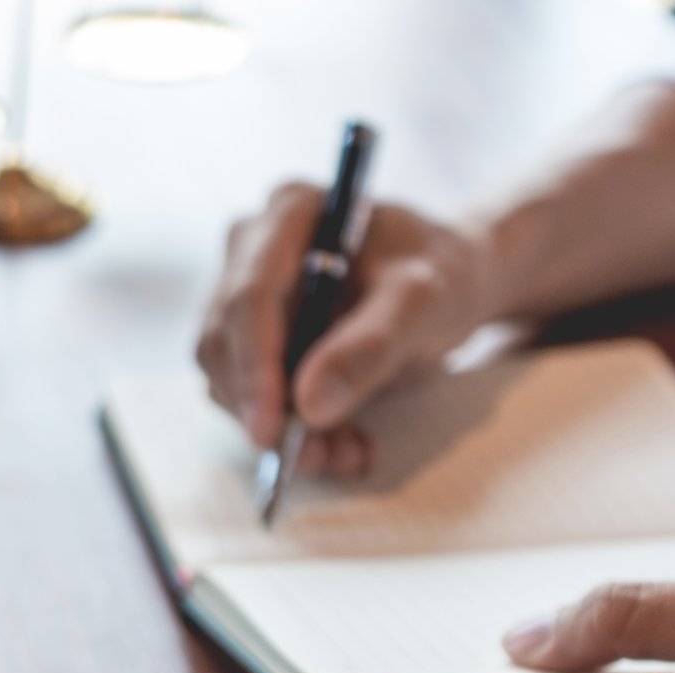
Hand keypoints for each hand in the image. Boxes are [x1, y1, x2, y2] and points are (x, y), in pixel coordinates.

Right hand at [196, 190, 492, 477]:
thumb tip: (309, 404)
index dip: (255, 368)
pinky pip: (250, 396)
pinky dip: (293, 432)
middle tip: (321, 456)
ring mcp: (245, 295)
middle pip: (224, 342)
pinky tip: (343, 444)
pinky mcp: (253, 339)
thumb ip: (370, 347)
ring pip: (230, 378)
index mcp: (291, 213)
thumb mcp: (423, 303)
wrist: (450, 283)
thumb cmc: (441, 274)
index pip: (249, 296)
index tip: (271, 429)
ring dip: (283, 430)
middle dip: (268, 410)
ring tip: (347, 453)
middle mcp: (252, 248)